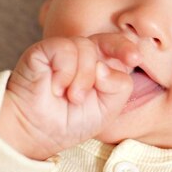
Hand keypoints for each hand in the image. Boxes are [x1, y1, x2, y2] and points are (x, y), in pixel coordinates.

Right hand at [0, 33, 140, 159]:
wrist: (36, 132)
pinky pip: (66, 49)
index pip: (116, 51)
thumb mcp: (107, 110)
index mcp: (98, 68)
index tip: (135, 58)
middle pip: (106, 39)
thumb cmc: (68, 122)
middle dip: (119, 46)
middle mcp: (81, 57)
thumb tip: (105, 66)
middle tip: (131, 59)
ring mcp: (62, 52)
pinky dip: (65, 72)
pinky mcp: (43, 50)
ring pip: (87, 48)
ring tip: (71, 96)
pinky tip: (56, 87)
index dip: (126, 49)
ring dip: (83, 78)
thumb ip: (118, 87)